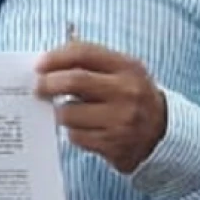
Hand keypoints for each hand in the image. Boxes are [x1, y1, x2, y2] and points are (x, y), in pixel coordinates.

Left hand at [36, 41, 166, 174]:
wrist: (161, 132)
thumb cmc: (130, 96)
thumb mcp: (121, 71)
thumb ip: (90, 62)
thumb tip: (49, 61)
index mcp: (127, 67)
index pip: (84, 53)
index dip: (56, 57)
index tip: (39, 65)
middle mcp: (127, 92)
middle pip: (75, 81)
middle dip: (48, 84)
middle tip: (38, 88)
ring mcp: (122, 120)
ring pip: (69, 114)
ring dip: (61, 113)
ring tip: (69, 112)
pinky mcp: (114, 145)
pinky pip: (76, 137)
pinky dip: (73, 132)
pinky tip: (84, 129)